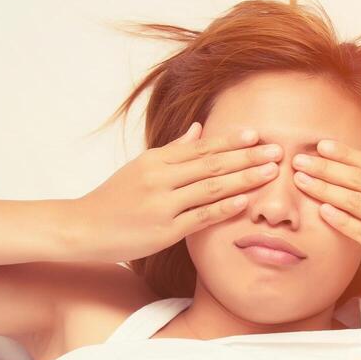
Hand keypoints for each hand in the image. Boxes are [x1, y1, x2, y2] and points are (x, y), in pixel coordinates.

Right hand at [73, 122, 282, 263]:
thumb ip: (173, 150)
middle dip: (247, 156)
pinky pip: (200, 218)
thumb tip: (199, 128)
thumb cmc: (114, 198)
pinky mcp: (164, 231)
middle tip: (278, 150)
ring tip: (271, 172)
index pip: (200, 147)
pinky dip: (224, 208)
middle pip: (211, 164)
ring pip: (210, 188)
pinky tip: (246, 202)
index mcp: (155, 161)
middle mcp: (160, 179)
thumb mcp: (140, 167)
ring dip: (244, 179)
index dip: (230, 141)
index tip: (257, 134)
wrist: (82, 227)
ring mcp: (162, 205)